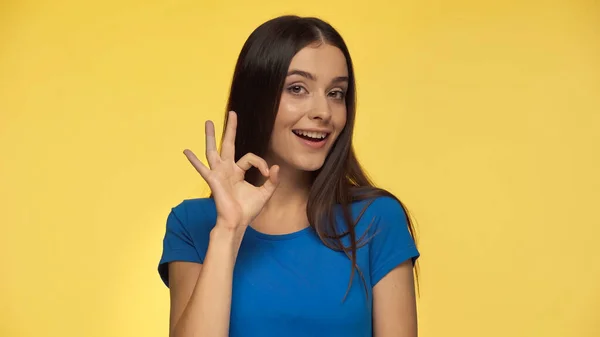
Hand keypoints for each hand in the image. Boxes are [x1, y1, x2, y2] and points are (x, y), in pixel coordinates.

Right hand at [183, 111, 278, 229]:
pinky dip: (194, 160)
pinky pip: (202, 168)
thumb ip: (272, 180)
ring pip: (213, 151)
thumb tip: (276, 167)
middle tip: (232, 113)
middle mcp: (227, 170)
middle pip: (228, 144)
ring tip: (208, 122)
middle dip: (230, 129)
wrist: (237, 223)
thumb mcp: (265, 193)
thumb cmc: (248, 210)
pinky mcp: (213, 180)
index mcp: (238, 172)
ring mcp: (218, 173)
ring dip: (210, 136)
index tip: (268, 174)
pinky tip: (186, 151)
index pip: (250, 157)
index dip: (261, 163)